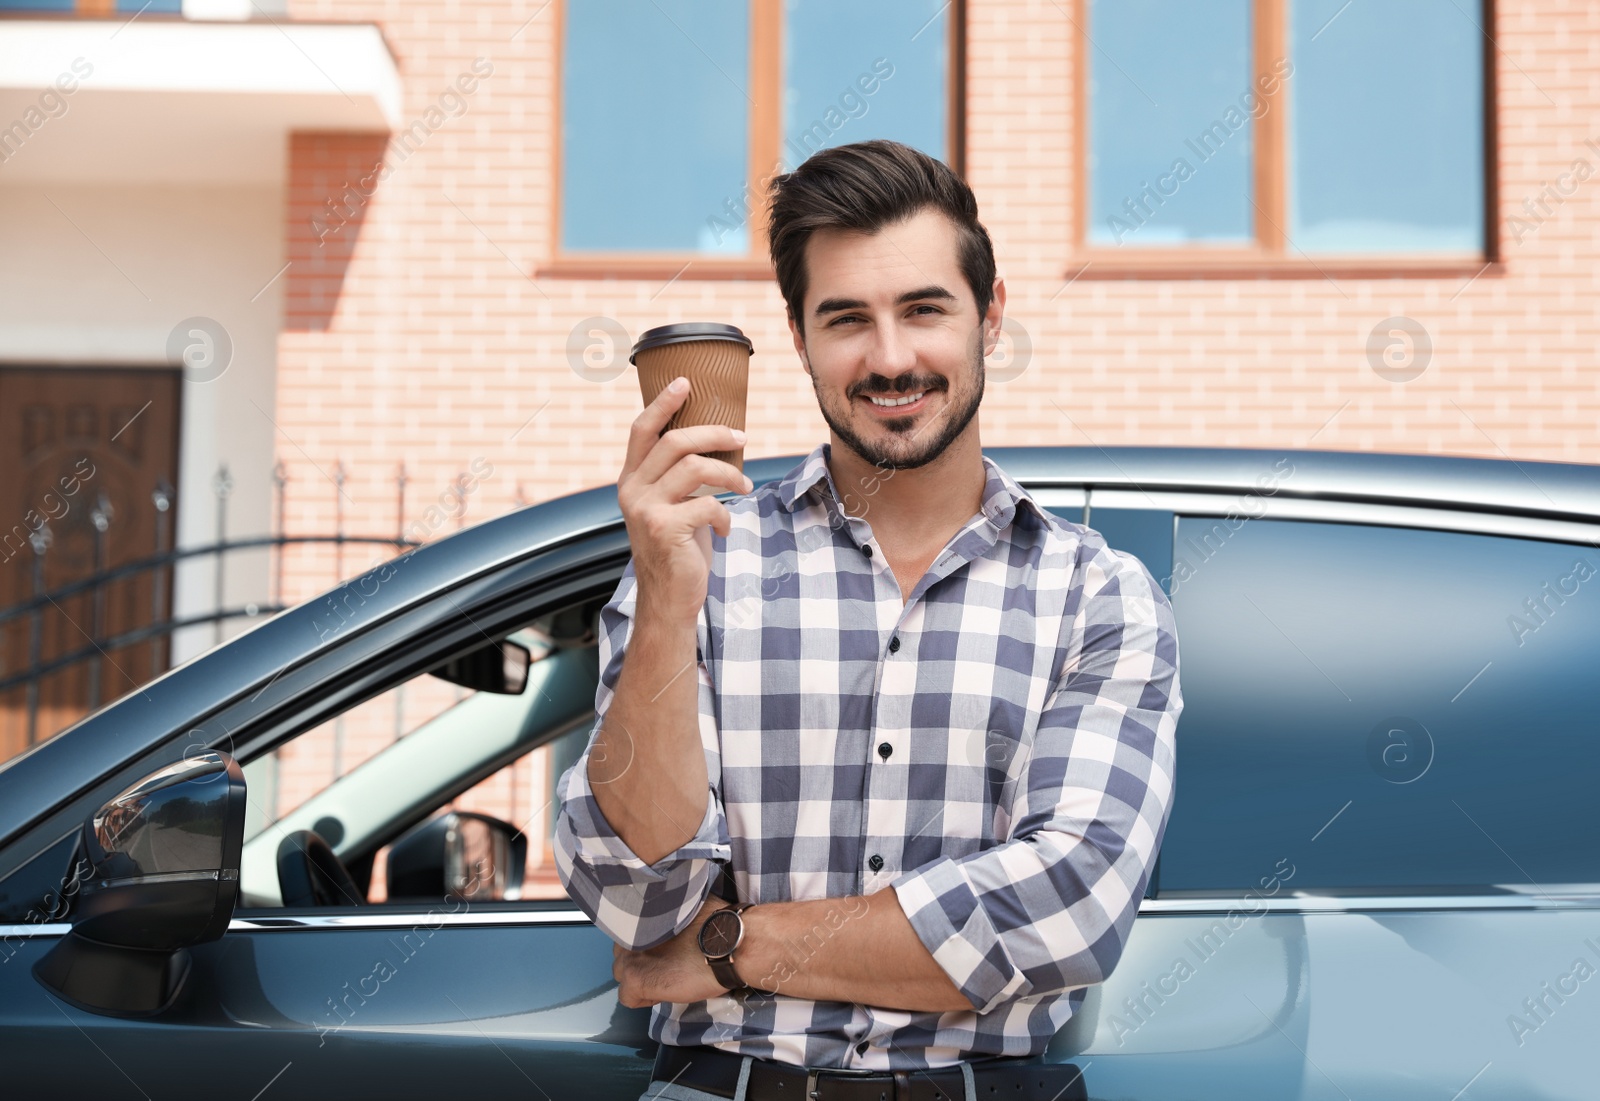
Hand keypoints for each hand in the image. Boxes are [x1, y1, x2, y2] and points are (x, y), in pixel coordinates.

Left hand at [612, 896, 734, 1008]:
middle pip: (623, 953)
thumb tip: (676, 917)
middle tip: (666, 966)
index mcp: (644, 913)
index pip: (631, 933)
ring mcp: (630, 956)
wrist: (729, 944)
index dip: (649, 946)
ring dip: (640, 978)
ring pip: (622, 973)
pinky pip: (627, 996)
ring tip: (665, 980)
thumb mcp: (689, 908)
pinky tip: (663, 994)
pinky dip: (644, 999)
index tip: (666, 951)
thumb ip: (670, 915)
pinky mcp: (635, 978)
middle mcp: (631, 931)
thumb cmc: (718, 924)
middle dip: (641, 961)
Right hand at [619, 377, 751, 626]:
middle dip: (716, 434)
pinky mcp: (665, 529)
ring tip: (744, 487)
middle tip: (743, 438)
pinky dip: (725, 514)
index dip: (663, 403)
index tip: (686, 382)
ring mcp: (646, 509)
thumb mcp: (671, 507)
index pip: (642, 430)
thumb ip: (677, 477)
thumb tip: (714, 441)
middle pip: (676, 442)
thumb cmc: (677, 549)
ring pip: (696, 468)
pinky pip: (707, 504)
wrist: (668, 599)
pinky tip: (724, 528)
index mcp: (631, 480)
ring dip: (729, 475)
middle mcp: (632, 491)